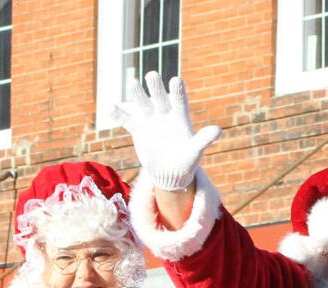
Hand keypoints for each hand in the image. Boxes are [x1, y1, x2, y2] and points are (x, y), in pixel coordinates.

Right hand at [113, 71, 221, 190]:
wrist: (170, 172)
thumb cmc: (186, 161)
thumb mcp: (195, 152)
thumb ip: (204, 140)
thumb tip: (218, 130)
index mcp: (180, 118)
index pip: (180, 102)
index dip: (178, 92)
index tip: (176, 80)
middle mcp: (165, 114)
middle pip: (160, 98)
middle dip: (156, 87)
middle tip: (153, 75)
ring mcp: (151, 120)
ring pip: (143, 104)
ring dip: (138, 94)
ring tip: (133, 82)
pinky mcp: (139, 129)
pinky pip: (127, 120)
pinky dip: (118, 114)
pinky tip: (109, 107)